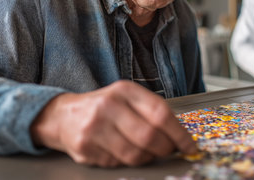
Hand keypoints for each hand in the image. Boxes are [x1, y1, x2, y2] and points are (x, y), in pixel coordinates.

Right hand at [30, 81, 196, 166]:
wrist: (64, 115)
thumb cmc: (104, 107)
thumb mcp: (127, 98)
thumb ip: (151, 111)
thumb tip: (180, 135)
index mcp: (125, 90)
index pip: (160, 113)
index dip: (178, 133)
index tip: (189, 145)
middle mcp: (109, 105)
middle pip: (149, 136)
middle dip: (165, 148)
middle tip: (169, 151)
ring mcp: (95, 127)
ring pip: (135, 154)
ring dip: (147, 158)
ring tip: (146, 152)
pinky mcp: (85, 147)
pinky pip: (118, 163)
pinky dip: (127, 162)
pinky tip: (122, 151)